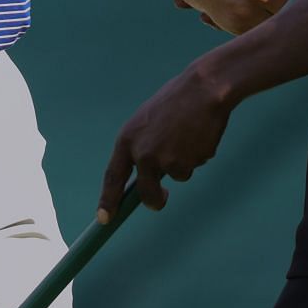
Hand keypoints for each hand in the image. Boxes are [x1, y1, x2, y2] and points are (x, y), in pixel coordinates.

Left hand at [98, 63, 231, 218]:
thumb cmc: (176, 100)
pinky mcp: (189, 161)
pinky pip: (194, 165)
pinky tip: (200, 133)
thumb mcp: (147, 121)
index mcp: (127, 139)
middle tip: (162, 199)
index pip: (113, 177)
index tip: (103, 219)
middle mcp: (143, 153)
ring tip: (189, 133)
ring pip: (177, 175)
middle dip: (155, 200)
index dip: (108, 200)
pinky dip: (198, 154)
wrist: (204, 88)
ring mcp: (167, 159)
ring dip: (185, 162)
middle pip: (147, 194)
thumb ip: (142, 145)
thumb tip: (145, 174)